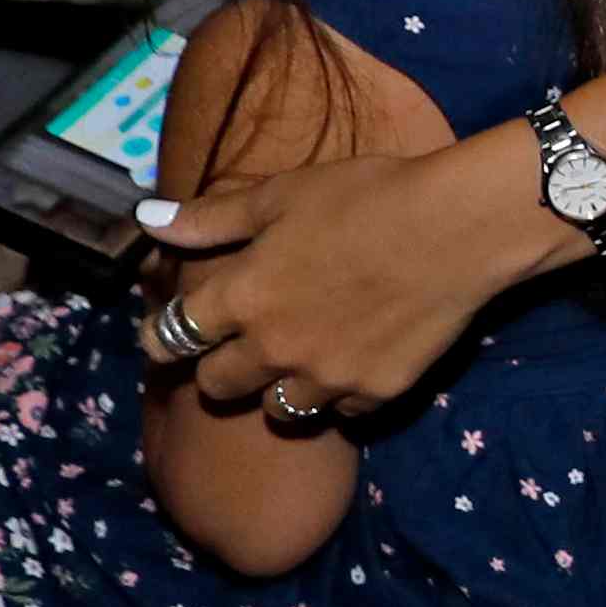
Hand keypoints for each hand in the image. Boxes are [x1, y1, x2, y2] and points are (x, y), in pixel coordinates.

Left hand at [131, 128, 563, 421]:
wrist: (459, 227)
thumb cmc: (366, 196)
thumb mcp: (281, 195)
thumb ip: (212, 218)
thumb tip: (146, 220)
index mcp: (242, 295)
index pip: (173, 335)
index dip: (162, 337)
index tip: (169, 334)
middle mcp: (274, 347)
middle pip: (216, 385)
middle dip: (217, 369)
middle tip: (236, 348)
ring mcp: (326, 377)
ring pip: (277, 409)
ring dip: (277, 389)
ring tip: (297, 364)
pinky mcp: (377, 392)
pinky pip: (343, 411)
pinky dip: (341, 393)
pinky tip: (355, 363)